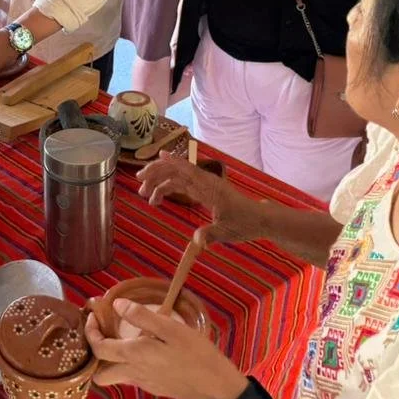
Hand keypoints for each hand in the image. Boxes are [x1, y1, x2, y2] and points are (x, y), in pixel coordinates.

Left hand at [86, 299, 245, 398]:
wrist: (217, 386)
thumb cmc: (196, 353)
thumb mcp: (171, 328)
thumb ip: (142, 316)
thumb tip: (117, 305)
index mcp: (135, 355)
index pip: (99, 348)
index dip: (90, 332)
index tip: (93, 317)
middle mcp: (134, 373)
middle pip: (100, 374)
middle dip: (96, 356)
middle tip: (102, 335)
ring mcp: (144, 383)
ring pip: (116, 377)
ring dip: (112, 361)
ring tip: (121, 338)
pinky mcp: (155, 388)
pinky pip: (132, 377)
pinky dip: (129, 364)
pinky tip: (143, 349)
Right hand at [137, 160, 257, 244]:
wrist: (258, 219)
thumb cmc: (245, 223)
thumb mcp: (228, 232)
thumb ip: (210, 235)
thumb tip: (196, 242)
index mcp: (211, 188)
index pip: (188, 171)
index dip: (172, 162)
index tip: (157, 156)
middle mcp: (206, 182)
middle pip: (177, 171)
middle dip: (157, 174)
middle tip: (140, 186)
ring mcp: (204, 186)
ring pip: (177, 177)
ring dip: (159, 182)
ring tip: (145, 195)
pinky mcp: (203, 191)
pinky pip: (181, 184)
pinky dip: (168, 188)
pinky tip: (158, 195)